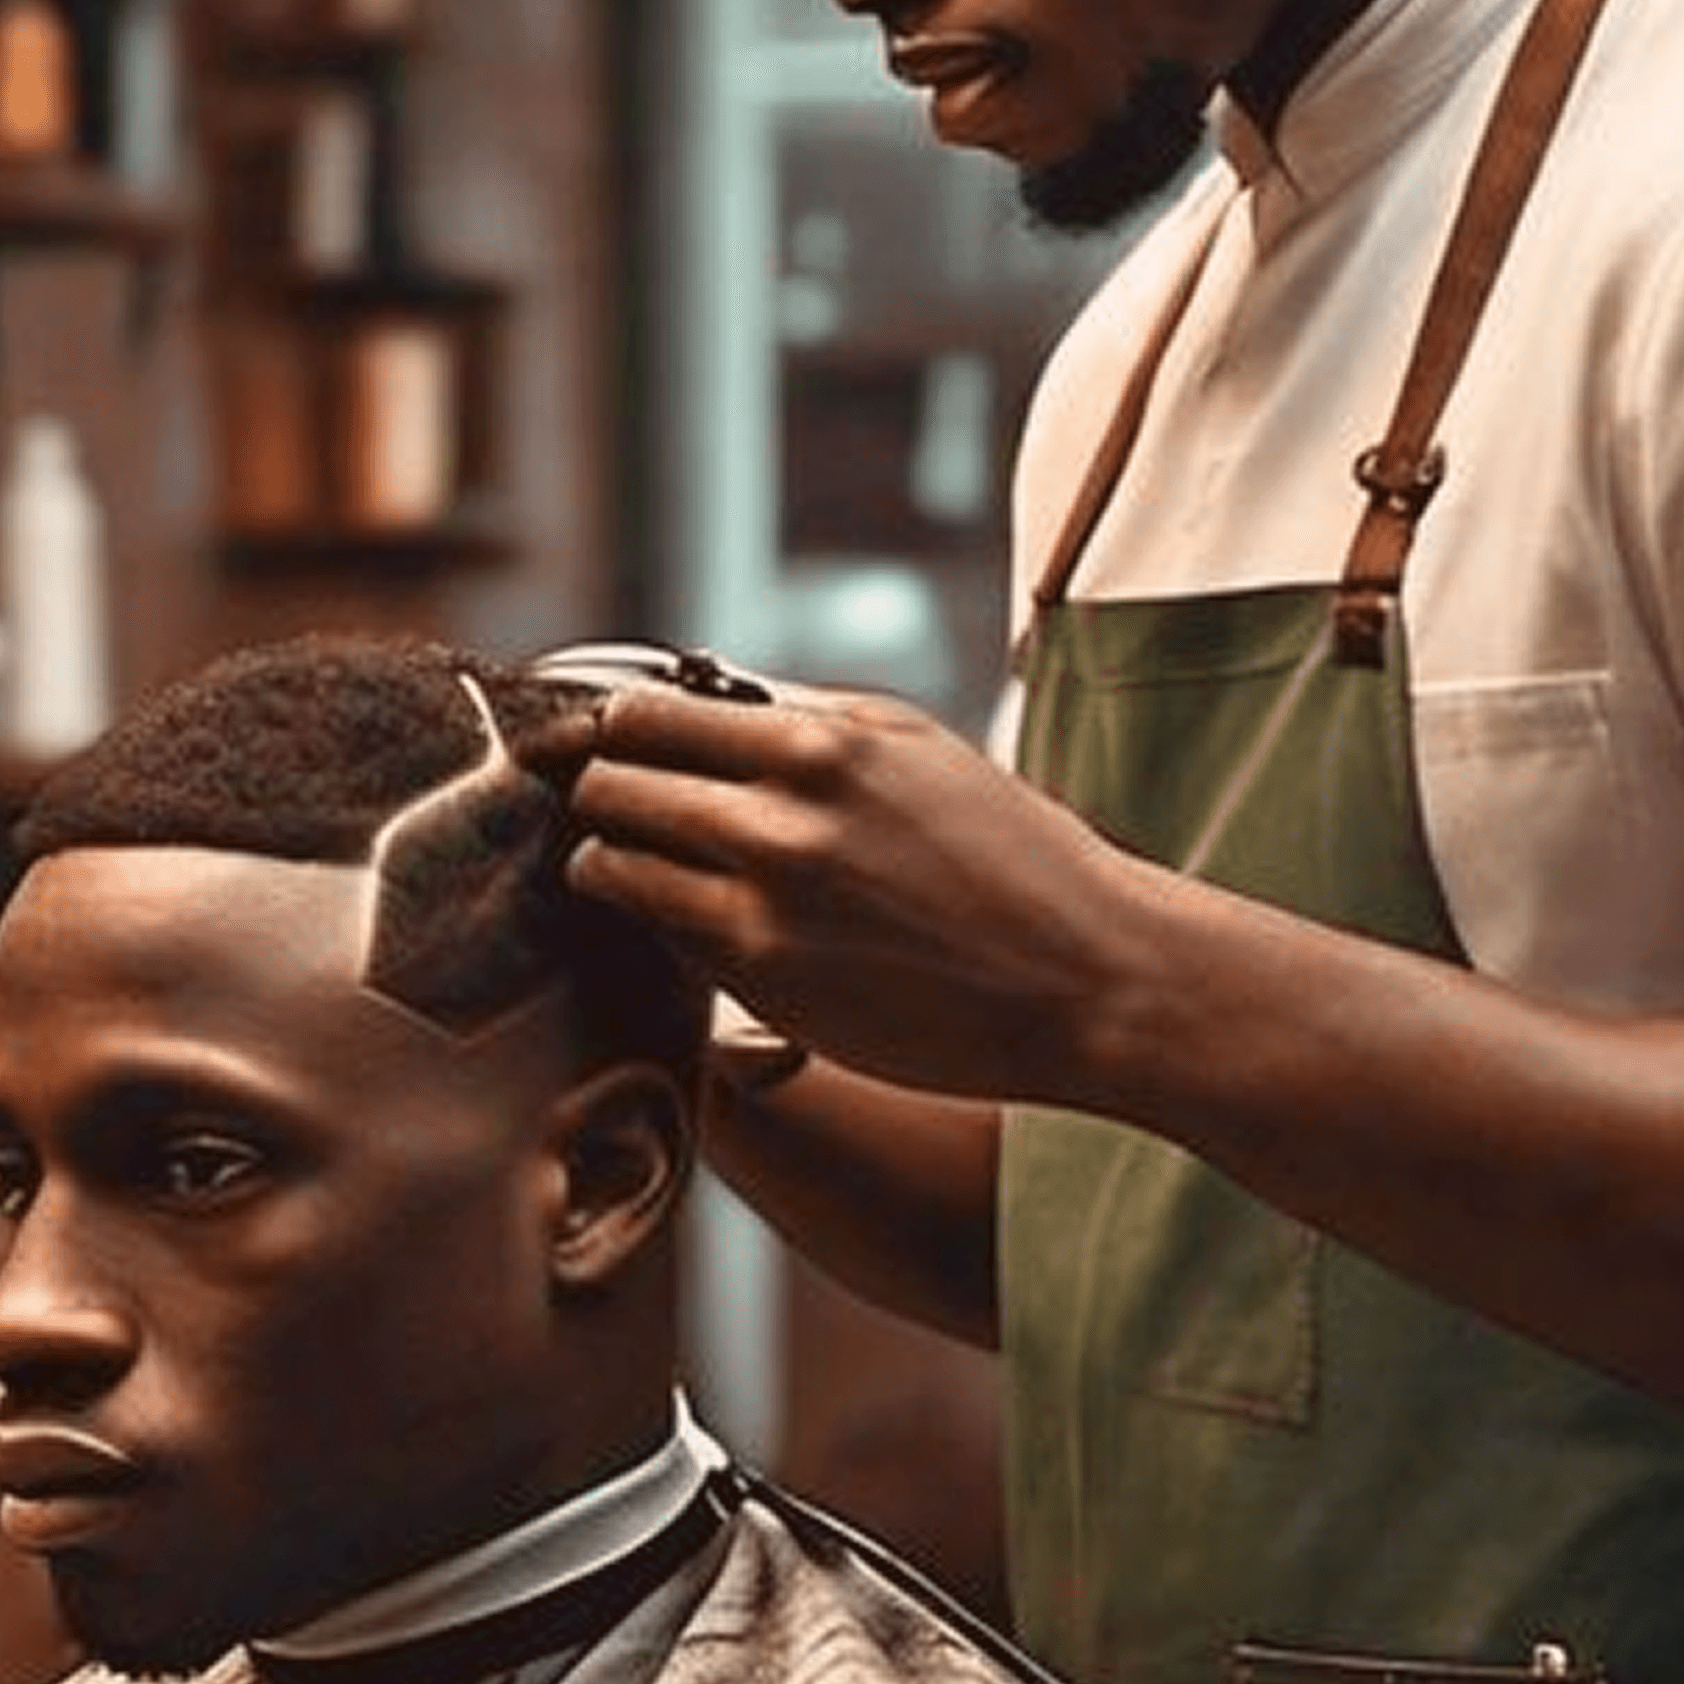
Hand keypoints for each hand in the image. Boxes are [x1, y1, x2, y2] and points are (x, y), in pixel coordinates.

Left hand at [557, 676, 1154, 1106]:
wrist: (1086, 975)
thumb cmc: (1012, 854)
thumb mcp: (914, 746)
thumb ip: (804, 718)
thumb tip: (704, 698)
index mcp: (820, 745)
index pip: (644, 713)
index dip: (607, 725)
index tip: (598, 737)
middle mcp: (780, 822)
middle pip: (610, 786)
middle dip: (597, 789)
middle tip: (599, 799)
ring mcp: (765, 909)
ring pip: (614, 865)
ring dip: (610, 860)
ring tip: (629, 861)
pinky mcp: (764, 986)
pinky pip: (663, 938)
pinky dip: (656, 921)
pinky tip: (686, 915)